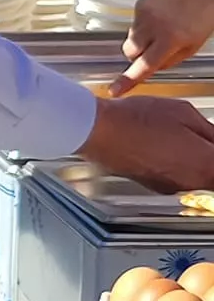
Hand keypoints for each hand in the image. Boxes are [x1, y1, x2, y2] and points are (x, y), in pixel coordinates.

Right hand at [78, 94, 213, 193]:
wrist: (97, 131)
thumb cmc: (136, 120)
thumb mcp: (185, 114)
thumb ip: (210, 132)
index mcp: (206, 165)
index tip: (213, 141)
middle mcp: (189, 182)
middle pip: (213, 175)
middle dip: (209, 157)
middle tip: (205, 139)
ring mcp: (169, 185)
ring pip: (196, 176)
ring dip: (196, 161)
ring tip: (182, 138)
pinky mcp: (152, 184)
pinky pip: (175, 176)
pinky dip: (176, 163)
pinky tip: (165, 145)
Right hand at [110, 0, 213, 94]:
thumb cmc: (203, 18)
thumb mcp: (192, 47)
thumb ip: (168, 61)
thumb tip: (148, 68)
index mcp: (171, 39)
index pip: (144, 65)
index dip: (128, 79)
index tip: (115, 89)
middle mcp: (155, 26)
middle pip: (130, 51)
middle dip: (138, 54)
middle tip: (154, 48)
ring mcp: (145, 13)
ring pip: (130, 37)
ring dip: (141, 38)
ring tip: (161, 28)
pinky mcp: (141, 4)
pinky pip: (134, 22)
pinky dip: (144, 24)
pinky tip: (159, 18)